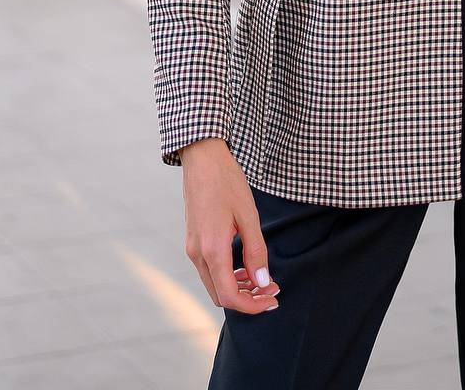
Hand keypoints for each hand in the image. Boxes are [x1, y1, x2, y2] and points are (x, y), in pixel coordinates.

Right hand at [180, 137, 281, 314]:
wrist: (202, 159)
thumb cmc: (227, 182)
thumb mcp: (248, 216)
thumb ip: (256, 251)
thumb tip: (263, 282)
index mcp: (212, 250)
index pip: (230, 297)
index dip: (252, 305)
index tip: (272, 300)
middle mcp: (197, 254)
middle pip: (220, 296)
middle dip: (247, 299)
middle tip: (271, 289)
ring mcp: (192, 248)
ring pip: (213, 284)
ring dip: (237, 288)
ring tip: (261, 278)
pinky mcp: (192, 240)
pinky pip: (209, 270)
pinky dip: (227, 275)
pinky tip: (244, 264)